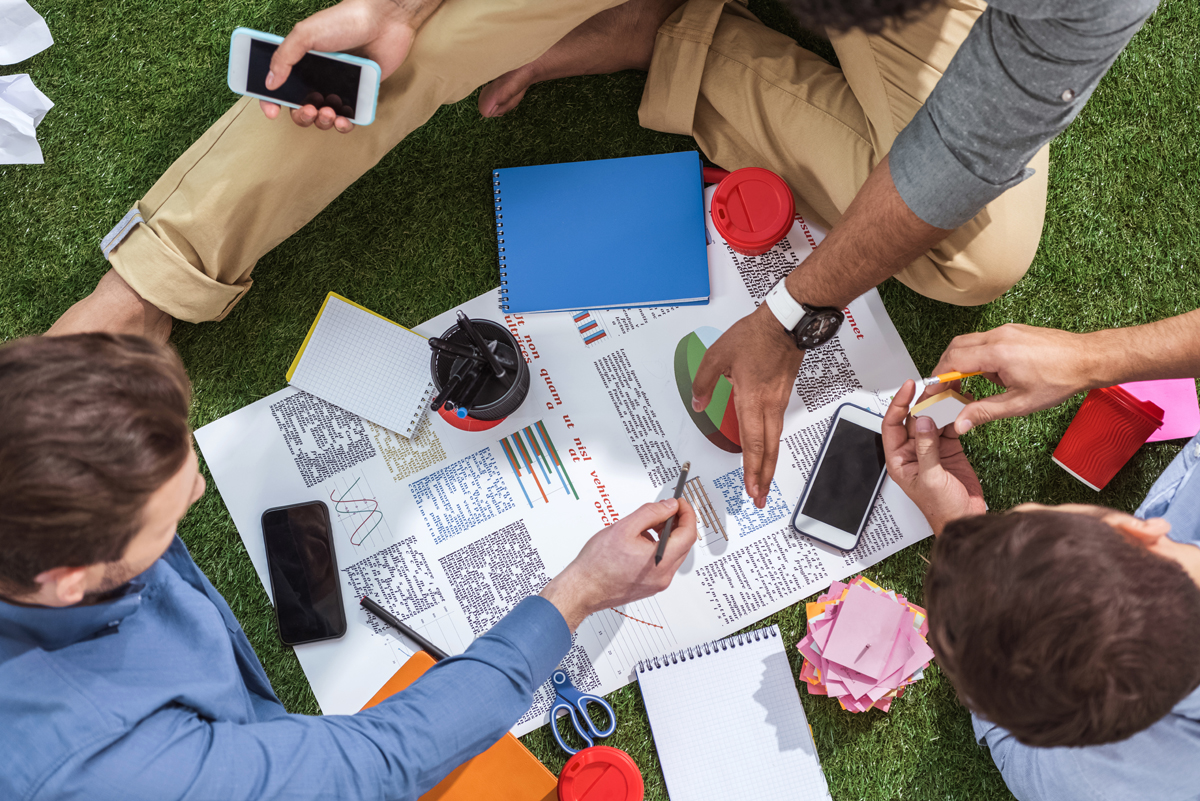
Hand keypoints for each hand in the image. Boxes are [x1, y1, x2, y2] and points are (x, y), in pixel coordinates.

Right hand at [259, 0, 441, 131]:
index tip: (273, 112)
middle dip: (301, 116)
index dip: (271, 102)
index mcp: (300, 62)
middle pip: (300, 108)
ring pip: (323, 117)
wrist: (383, 22)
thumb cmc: (344, 21)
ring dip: (322, 121)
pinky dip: (343, 125)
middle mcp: (317, 77)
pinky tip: (343, 120)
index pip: (278, 87)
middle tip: (309, 110)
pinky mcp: (359, 95)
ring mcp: (338, 87)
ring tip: (329, 112)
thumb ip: (284, 57)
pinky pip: (347, 118)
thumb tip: (269, 83)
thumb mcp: (306, 34)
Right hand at [540, 499, 696, 630]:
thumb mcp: (624, 528)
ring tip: (648, 524)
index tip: (679, 503)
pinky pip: (663, 562)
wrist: (583, 589)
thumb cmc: (597, 564)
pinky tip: (641, 540)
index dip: (686, 514)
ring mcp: (657, 583)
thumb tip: (669, 506)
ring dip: (667, 535)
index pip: (687, 534)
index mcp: (660, 562)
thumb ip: (651, 513)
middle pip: (682, 544)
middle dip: (677, 523)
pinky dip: (658, 547)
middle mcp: (663, 576)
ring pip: (673, 553)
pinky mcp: (650, 586)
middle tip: (664, 509)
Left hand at [692, 305, 803, 508]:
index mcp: (752, 398)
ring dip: (768, 464)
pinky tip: (766, 451)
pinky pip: (776, 427)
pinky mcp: (783, 396)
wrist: (786, 323)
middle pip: (768, 449)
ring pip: (774, 441)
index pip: (752, 442)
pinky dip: (771, 445)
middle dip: (763, 477)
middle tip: (760, 497)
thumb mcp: (718, 355)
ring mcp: (779, 402)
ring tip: (763, 482)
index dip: (752, 468)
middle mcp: (769, 405)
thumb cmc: (755, 336)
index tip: (751, 487)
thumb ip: (704, 382)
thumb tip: (698, 403)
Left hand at [883, 380, 985, 534]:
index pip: (892, 424)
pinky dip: (955, 415)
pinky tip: (960, 404)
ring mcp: (931, 450)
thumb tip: (921, 421)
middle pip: (913, 418)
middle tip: (936, 385)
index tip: (908, 387)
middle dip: (923, 400)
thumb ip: (926, 449)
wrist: (965, 521)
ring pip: (932, 420)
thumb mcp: (931, 478)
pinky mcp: (948, 450)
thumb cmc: (942, 510)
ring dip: (940, 405)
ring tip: (950, 389)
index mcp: (899, 460)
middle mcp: (912, 452)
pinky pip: (948, 426)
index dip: (898, 404)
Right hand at [929, 324, 1092, 434]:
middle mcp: (998, 336)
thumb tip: (960, 423)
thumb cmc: (1060, 379)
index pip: (952, 361)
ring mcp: (1006, 331)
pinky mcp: (1013, 331)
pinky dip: (980, 357)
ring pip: (969, 343)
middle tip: (948, 390)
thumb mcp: (1019, 404)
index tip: (934, 392)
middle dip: (946, 369)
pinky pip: (985, 341)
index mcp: (997, 353)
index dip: (938, 378)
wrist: (1088, 359)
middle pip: (955, 348)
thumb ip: (984, 412)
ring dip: (964, 363)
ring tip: (978, 385)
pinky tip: (995, 374)